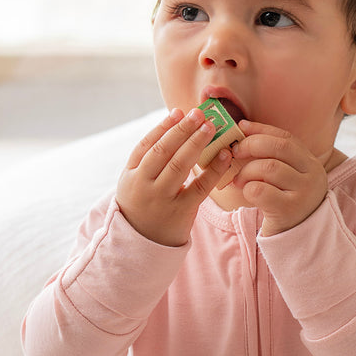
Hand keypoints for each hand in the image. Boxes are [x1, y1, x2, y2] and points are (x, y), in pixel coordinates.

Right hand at [116, 108, 234, 245]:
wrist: (142, 244)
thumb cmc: (143, 205)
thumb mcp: (134, 182)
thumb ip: (148, 159)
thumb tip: (175, 125)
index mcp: (131, 175)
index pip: (146, 145)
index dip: (163, 127)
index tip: (179, 112)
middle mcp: (144, 185)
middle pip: (163, 151)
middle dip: (182, 130)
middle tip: (199, 114)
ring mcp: (162, 199)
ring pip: (179, 165)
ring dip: (196, 143)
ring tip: (210, 127)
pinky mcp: (181, 211)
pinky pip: (200, 187)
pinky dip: (214, 170)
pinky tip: (225, 155)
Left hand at [229, 122, 329, 235]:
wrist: (296, 240)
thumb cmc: (283, 203)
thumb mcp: (284, 177)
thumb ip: (270, 155)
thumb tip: (243, 127)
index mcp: (311, 163)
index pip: (285, 137)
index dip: (261, 130)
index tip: (241, 129)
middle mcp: (313, 175)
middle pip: (278, 148)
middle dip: (251, 146)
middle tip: (234, 153)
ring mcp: (303, 193)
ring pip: (268, 168)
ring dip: (246, 171)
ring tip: (237, 179)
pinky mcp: (289, 211)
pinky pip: (260, 191)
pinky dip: (247, 189)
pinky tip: (246, 193)